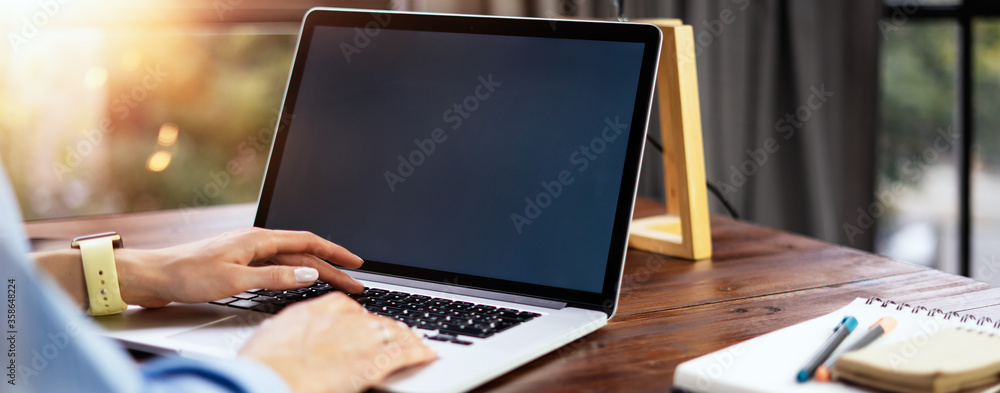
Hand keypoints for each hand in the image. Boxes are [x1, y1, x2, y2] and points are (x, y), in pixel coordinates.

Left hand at [116, 227, 365, 307]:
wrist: (153, 275)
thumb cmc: (188, 274)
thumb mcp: (235, 279)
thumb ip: (275, 276)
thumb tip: (309, 272)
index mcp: (258, 239)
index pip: (308, 242)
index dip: (335, 252)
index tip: (356, 263)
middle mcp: (255, 241)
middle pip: (303, 252)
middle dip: (331, 266)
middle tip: (354, 282)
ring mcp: (247, 251)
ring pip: (291, 259)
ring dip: (315, 269)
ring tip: (335, 281)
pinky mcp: (238, 262)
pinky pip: (277, 265)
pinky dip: (295, 272)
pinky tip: (299, 279)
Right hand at [240, 293, 436, 392]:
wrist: (270, 378)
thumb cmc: (265, 364)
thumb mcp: (274, 334)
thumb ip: (294, 328)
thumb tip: (294, 331)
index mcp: (320, 307)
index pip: (352, 308)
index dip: (365, 320)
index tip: (369, 326)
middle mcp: (346, 318)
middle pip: (377, 320)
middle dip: (389, 330)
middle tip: (399, 337)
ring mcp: (364, 337)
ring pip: (396, 333)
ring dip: (409, 339)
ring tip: (417, 345)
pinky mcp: (376, 360)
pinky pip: (406, 352)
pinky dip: (420, 353)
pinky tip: (427, 355)